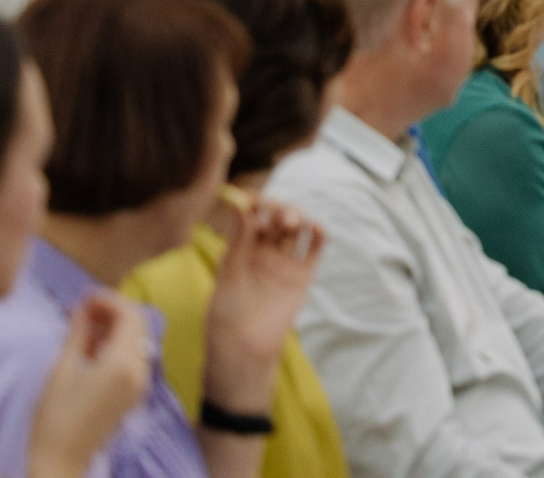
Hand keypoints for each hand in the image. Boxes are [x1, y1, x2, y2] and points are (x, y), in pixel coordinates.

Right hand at [28, 293, 149, 477]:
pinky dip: (119, 345)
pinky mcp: (135, 393)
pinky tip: (93, 345)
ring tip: (85, 325)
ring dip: (117, 327)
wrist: (62, 458)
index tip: (85, 296)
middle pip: (138, 326)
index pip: (130, 316)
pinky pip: (134, 358)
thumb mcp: (62, 370)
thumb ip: (77, 334)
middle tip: (85, 308)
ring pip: (138, 341)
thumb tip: (82, 308)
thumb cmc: (55, 415)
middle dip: (114, 311)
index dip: (110, 300)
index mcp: (124, 363)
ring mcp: (142, 383)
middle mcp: (141, 371)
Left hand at [203, 197, 323, 414]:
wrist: (242, 348)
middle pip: (275, 218)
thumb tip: (244, 205)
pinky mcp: (302, 275)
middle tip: (272, 211)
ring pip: (296, 228)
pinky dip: (318, 234)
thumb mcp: (228, 272)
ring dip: (296, 216)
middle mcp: (264, 252)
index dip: (252, 203)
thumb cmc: (225, 314)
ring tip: (290, 220)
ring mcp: (284, 262)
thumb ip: (240, 240)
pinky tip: (315, 227)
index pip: (251, 217)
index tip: (249, 194)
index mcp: (241, 249)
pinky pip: (314, 249)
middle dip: (275, 208)